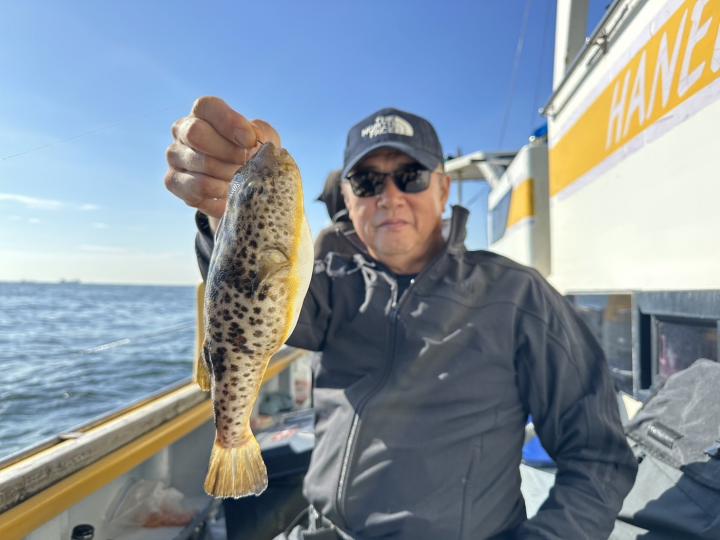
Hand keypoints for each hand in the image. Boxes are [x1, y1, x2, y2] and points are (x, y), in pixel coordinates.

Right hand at [164, 96, 280, 219]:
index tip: (250, 141)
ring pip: (200, 163)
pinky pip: (196, 187)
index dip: (230, 123)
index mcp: (204, 113)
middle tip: (245, 164)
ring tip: (240, 180)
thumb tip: (251, 141)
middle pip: (196, 133)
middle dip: (228, 152)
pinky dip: (219, 192)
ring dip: (227, 175)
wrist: (239, 186)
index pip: (207, 107)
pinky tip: (228, 193)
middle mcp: (182, 130)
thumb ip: (260, 134)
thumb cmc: (251, 155)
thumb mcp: (263, 139)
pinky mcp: (173, 181)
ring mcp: (174, 155)